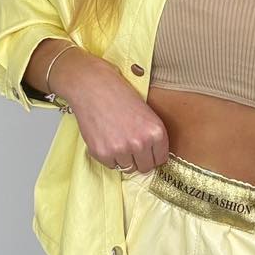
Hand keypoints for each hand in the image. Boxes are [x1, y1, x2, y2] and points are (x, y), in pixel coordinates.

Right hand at [51, 48, 169, 173]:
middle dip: (139, 159)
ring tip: (116, 137)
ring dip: (123, 157)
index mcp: (156, 132)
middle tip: (130, 145)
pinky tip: (106, 138)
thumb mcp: (147, 113)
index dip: (153, 155)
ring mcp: (121, 150)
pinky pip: (111, 165)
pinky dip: (108, 156)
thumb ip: (152, 136)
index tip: (147, 151)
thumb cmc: (120, 95)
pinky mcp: (102, 153)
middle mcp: (140, 143)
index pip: (160, 159)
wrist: (93, 87)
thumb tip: (152, 157)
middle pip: (145, 168)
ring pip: (127, 168)